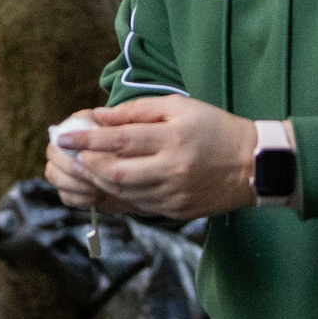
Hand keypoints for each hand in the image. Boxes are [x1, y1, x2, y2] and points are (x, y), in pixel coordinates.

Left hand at [51, 96, 257, 220]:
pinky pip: (138, 204)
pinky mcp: (176, 211)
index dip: (86, 139)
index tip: (63, 136)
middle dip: (87, 164)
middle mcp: (172, 169)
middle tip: (72, 155)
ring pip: (122, 192)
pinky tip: (111, 181)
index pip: (119, 140)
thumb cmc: (215, 128)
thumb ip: (137, 111)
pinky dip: (119, 193)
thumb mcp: (179, 107)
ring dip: (98, 180)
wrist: (254, 165)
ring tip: (86, 167)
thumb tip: (99, 117)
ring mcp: (173, 194)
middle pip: (114, 173)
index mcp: (172, 138)